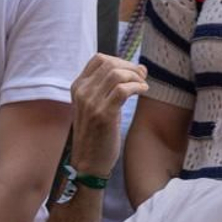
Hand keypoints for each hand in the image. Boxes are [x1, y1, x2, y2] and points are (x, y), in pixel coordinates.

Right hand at [68, 55, 148, 176]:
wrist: (88, 161)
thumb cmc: (96, 134)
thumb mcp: (94, 106)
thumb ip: (106, 87)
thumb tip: (135, 68)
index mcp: (77, 88)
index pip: (99, 59)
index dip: (120, 60)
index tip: (132, 70)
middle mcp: (82, 93)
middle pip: (110, 64)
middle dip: (131, 67)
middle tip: (142, 77)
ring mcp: (91, 103)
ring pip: (117, 74)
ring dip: (135, 76)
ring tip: (143, 85)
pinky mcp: (103, 115)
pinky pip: (123, 90)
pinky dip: (137, 87)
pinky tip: (143, 91)